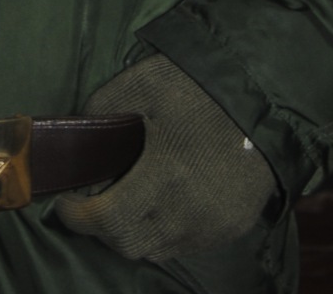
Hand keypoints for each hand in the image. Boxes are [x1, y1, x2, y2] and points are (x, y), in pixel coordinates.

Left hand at [56, 52, 275, 262]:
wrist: (266, 96)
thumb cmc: (202, 86)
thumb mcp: (145, 81)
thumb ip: (104, 108)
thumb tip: (80, 137)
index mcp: (166, 175)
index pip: (108, 220)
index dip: (78, 216)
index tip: (66, 202)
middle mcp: (190, 212)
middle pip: (130, 244)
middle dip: (102, 227)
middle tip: (92, 200)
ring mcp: (213, 226)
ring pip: (158, 250)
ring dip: (134, 232)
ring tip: (126, 201)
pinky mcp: (232, 228)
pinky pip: (185, 245)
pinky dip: (164, 232)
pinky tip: (161, 203)